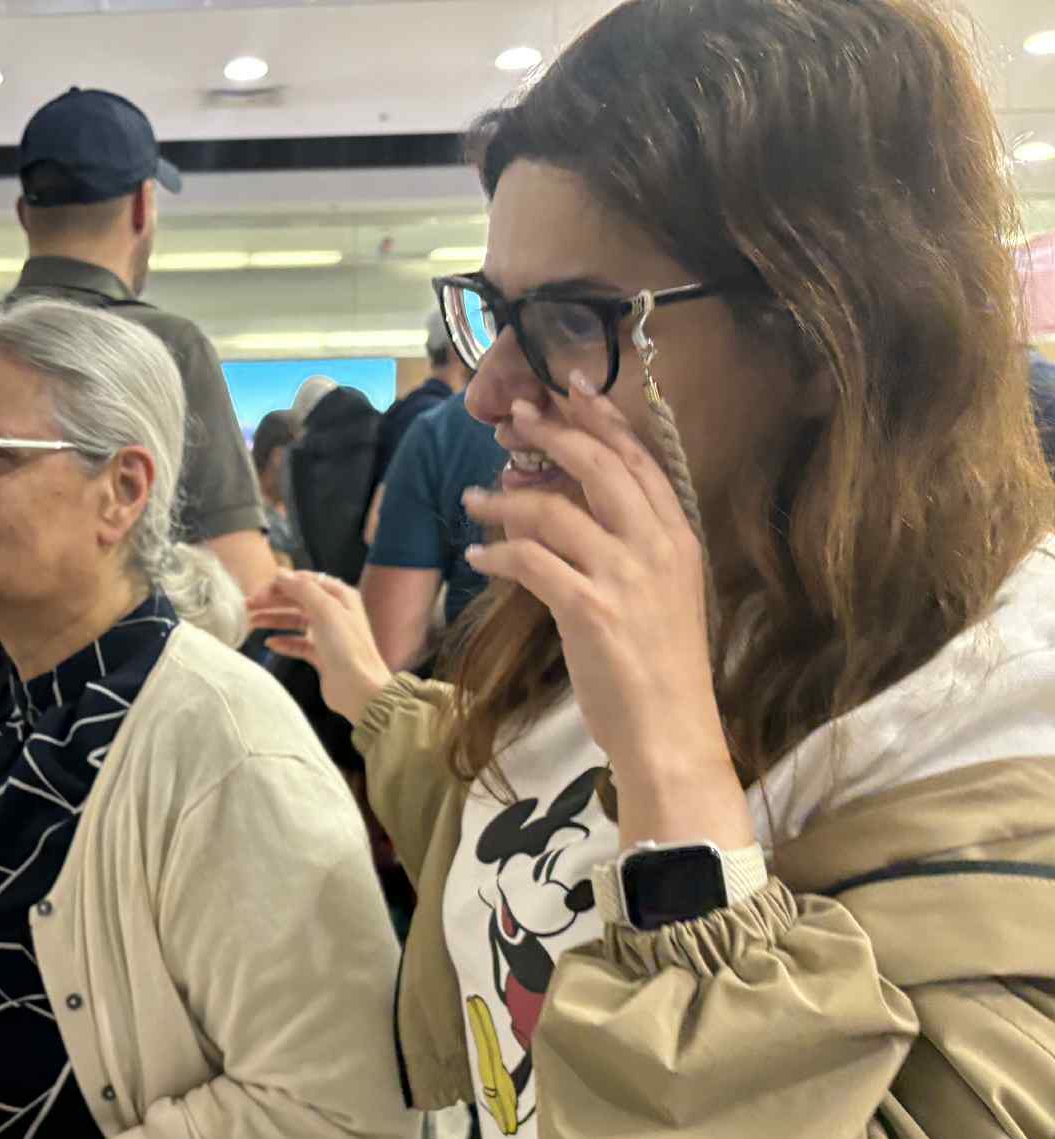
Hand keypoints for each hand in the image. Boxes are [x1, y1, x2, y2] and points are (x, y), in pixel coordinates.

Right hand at [248, 571, 393, 723]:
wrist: (359, 687)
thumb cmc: (346, 647)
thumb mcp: (325, 609)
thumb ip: (302, 589)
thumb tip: (281, 574)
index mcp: (339, 596)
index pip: (305, 581)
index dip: (281, 584)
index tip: (260, 591)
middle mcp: (334, 612)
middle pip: (297, 600)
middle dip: (272, 601)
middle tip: (248, 606)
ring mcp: (328, 634)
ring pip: (295, 621)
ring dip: (273, 620)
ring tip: (252, 623)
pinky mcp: (321, 655)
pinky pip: (298, 643)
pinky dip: (283, 642)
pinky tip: (270, 643)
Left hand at [460, 375, 751, 846]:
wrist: (669, 732)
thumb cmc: (658, 669)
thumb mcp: (658, 594)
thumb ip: (628, 547)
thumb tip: (569, 508)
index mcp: (679, 536)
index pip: (640, 458)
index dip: (601, 419)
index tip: (568, 391)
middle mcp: (657, 546)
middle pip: (598, 466)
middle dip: (551, 434)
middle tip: (511, 420)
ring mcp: (625, 576)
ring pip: (554, 510)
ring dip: (505, 499)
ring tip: (474, 498)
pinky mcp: (590, 609)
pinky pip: (531, 562)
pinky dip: (497, 552)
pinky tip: (476, 554)